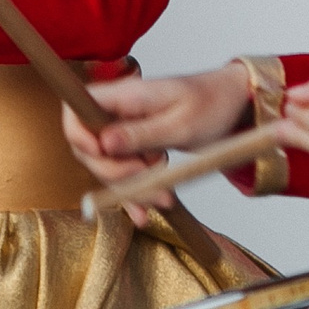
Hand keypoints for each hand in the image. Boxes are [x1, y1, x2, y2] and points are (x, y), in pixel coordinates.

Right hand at [63, 65, 253, 221]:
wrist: (232, 103)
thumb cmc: (210, 104)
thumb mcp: (179, 124)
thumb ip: (140, 133)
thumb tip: (103, 144)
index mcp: (124, 95)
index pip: (76, 110)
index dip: (78, 136)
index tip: (101, 155)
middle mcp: (118, 112)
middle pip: (89, 147)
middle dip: (114, 173)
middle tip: (149, 177)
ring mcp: (125, 130)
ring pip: (108, 166)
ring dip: (130, 189)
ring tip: (164, 197)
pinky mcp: (135, 147)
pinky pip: (124, 174)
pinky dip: (133, 196)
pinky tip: (143, 213)